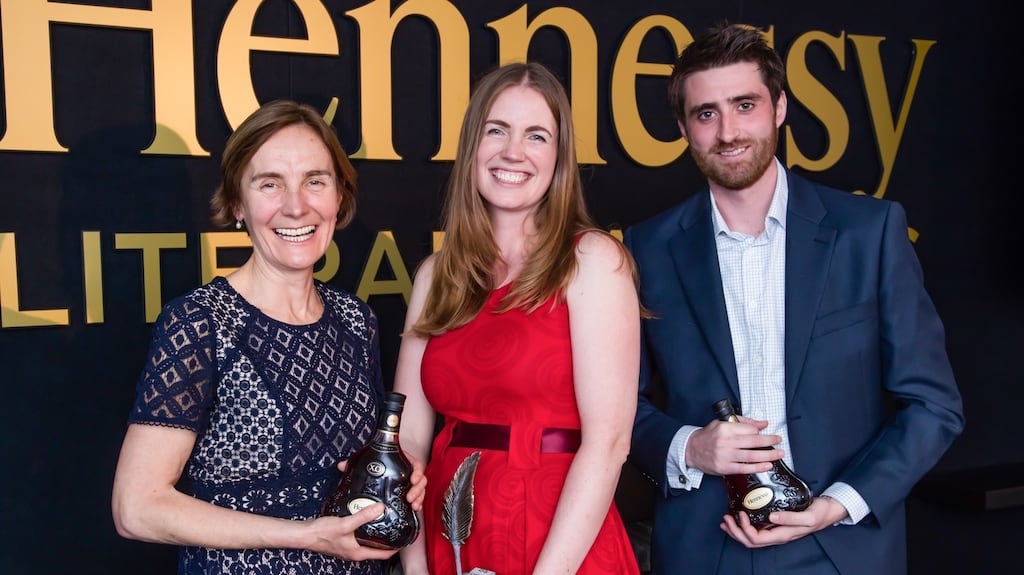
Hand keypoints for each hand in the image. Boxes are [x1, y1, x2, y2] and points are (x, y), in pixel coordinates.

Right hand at [308, 502, 398, 560]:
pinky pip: (360, 536)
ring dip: (377, 533)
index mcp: (358, 553)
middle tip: (398, 527)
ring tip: (385, 521)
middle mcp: (355, 552)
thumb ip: (363, 516)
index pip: (384, 554)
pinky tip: (366, 519)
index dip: (397, 548)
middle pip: (377, 549)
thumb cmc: (322, 533)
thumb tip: (380, 509)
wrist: (305, 534)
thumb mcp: (346, 524)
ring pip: (368, 542)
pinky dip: (366, 529)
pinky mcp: (344, 540)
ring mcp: (349, 547)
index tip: (406, 538)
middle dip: (388, 539)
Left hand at [336, 456, 426, 511]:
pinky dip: (417, 504)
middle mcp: (408, 472)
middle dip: (418, 490)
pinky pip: (417, 498)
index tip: (413, 479)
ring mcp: (409, 484)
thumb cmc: (374, 462)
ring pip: (421, 490)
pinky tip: (414, 510)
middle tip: (410, 498)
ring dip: (419, 498)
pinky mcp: (408, 494)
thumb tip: (342, 466)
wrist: (376, 468)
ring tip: (413, 506)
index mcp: (402, 461)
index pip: (416, 464)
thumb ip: (354, 463)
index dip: (417, 472)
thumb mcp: (365, 460)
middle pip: (421, 480)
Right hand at [686, 415, 783, 475]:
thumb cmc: (708, 436)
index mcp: (725, 429)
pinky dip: (758, 467)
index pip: (749, 429)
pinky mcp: (725, 468)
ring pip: (752, 456)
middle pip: (753, 442)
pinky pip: (745, 468)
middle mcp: (726, 442)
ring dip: (768, 455)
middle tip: (779, 440)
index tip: (765, 432)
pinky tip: (767, 465)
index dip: (759, 431)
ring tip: (779, 453)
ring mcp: (725, 456)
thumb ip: (743, 422)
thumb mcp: (722, 423)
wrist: (691, 450)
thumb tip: (762, 424)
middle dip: (769, 441)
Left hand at [720, 496, 846, 547]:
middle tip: (726, 518)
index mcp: (782, 535)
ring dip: (736, 531)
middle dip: (735, 532)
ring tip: (727, 520)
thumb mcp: (807, 516)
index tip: (741, 514)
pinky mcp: (775, 524)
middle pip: (750, 542)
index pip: (757, 539)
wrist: (827, 511)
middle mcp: (777, 535)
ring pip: (751, 538)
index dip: (745, 529)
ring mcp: (775, 531)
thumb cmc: (818, 513)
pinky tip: (738, 517)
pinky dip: (743, 526)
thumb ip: (791, 518)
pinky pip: (756, 530)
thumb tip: (772, 517)